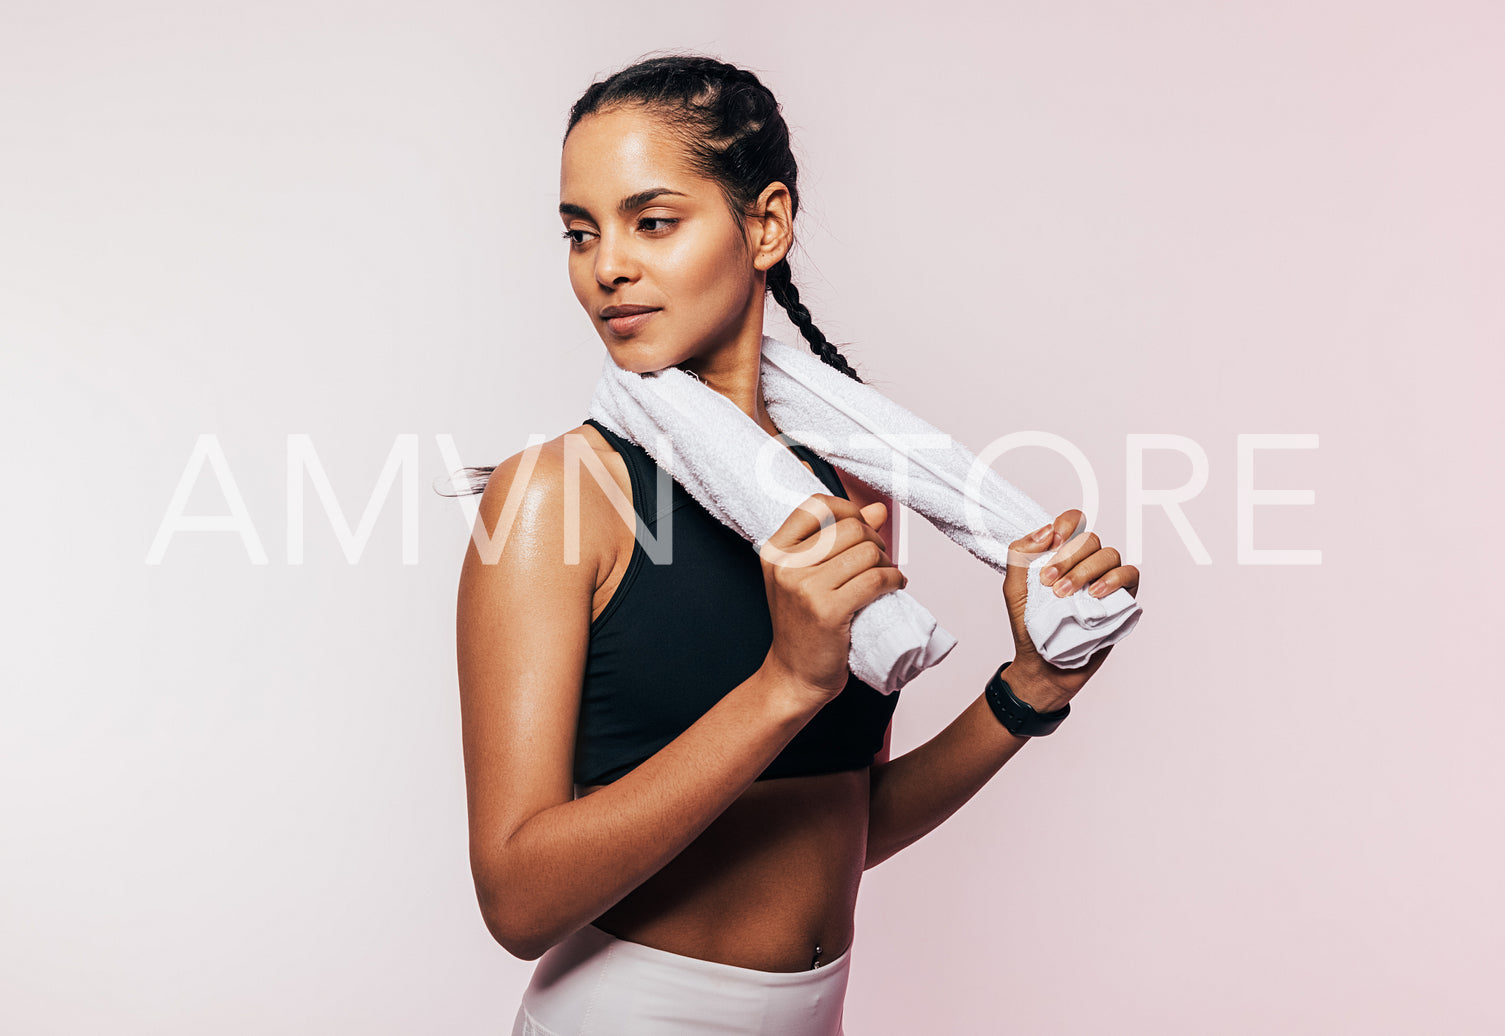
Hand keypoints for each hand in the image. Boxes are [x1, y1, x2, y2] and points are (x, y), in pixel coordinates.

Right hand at [759, 493, 905, 707]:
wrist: (794, 674)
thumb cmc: (804, 624)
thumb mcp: (809, 575)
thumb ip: (839, 539)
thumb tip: (877, 509)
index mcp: (775, 551)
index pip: (816, 505)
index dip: (847, 509)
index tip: (861, 527)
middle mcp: (785, 565)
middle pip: (850, 528)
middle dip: (875, 541)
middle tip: (878, 561)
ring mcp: (805, 589)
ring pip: (868, 552)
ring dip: (887, 563)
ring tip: (883, 578)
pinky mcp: (829, 612)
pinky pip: (876, 580)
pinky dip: (895, 581)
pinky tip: (895, 588)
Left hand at [999, 509, 1139, 711]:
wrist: (1042, 664)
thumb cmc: (1029, 625)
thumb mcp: (1014, 588)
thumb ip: (1020, 555)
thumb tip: (1046, 531)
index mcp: (1062, 555)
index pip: (1073, 522)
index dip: (1067, 524)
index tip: (1054, 540)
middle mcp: (1086, 563)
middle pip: (1089, 539)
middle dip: (1067, 557)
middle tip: (1049, 583)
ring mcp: (1105, 580)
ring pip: (1109, 555)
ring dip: (1085, 571)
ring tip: (1065, 595)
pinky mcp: (1122, 599)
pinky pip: (1130, 574)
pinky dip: (1114, 579)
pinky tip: (1096, 594)